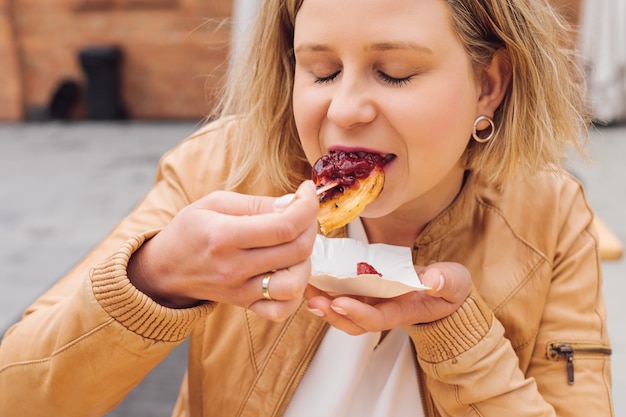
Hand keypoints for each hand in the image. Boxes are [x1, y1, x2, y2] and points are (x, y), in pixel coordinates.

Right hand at [127, 180, 319, 320]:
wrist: (164, 269)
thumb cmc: (190, 231)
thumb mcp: (214, 203)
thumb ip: (256, 204)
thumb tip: (293, 203)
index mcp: (225, 236)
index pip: (284, 226)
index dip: (307, 206)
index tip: (307, 191)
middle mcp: (234, 267)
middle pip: (297, 251)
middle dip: (311, 226)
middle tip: (303, 213)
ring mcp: (241, 290)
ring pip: (295, 284)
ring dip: (306, 260)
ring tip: (296, 243)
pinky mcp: (245, 304)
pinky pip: (282, 310)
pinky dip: (296, 293)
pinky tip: (290, 270)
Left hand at [304, 262, 471, 334]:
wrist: (443, 290)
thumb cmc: (448, 288)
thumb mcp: (453, 283)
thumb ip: (446, 282)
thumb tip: (433, 281)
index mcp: (401, 311)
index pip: (376, 319)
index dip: (357, 313)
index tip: (340, 303)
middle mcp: (382, 310)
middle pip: (351, 320)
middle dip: (331, 312)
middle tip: (311, 299)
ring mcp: (372, 302)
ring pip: (343, 308)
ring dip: (323, 301)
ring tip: (305, 289)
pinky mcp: (366, 290)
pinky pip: (342, 292)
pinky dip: (326, 288)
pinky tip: (312, 276)